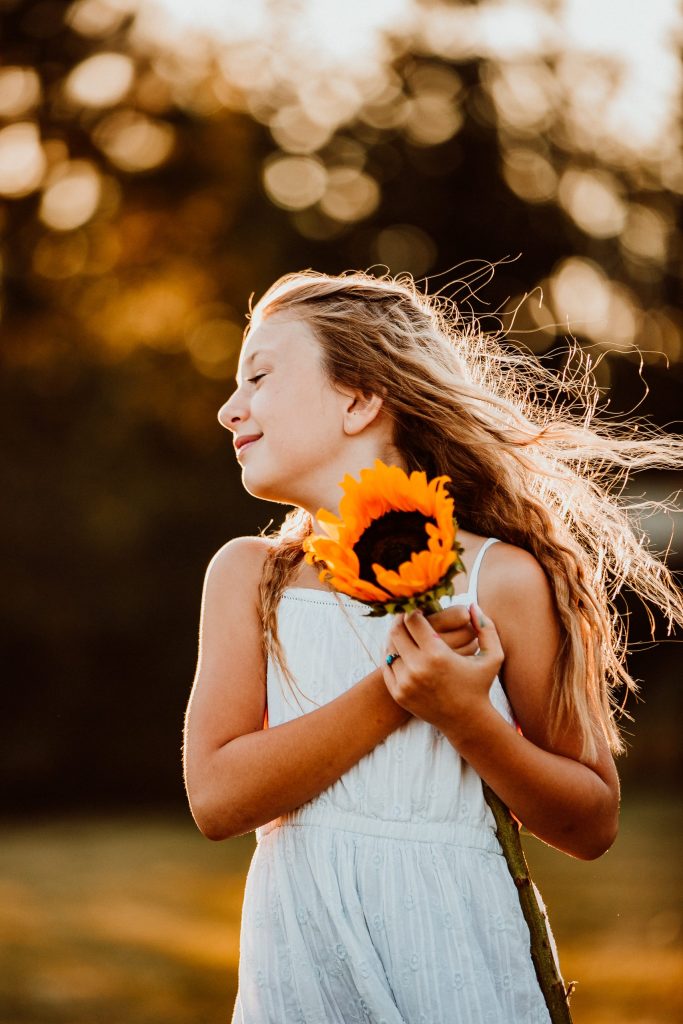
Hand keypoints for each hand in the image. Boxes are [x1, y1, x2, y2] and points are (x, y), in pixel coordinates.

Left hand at [382, 603, 504, 734]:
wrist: (466, 721)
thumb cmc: (480, 685)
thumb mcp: (493, 657)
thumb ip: (487, 628)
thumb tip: (473, 606)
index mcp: (437, 655)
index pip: (412, 620)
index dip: (414, 611)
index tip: (419, 609)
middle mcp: (417, 668)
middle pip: (396, 631)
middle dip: (401, 620)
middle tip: (407, 617)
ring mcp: (405, 682)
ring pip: (389, 648)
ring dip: (395, 636)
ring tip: (404, 631)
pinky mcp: (398, 693)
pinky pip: (386, 665)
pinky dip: (390, 654)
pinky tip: (400, 649)